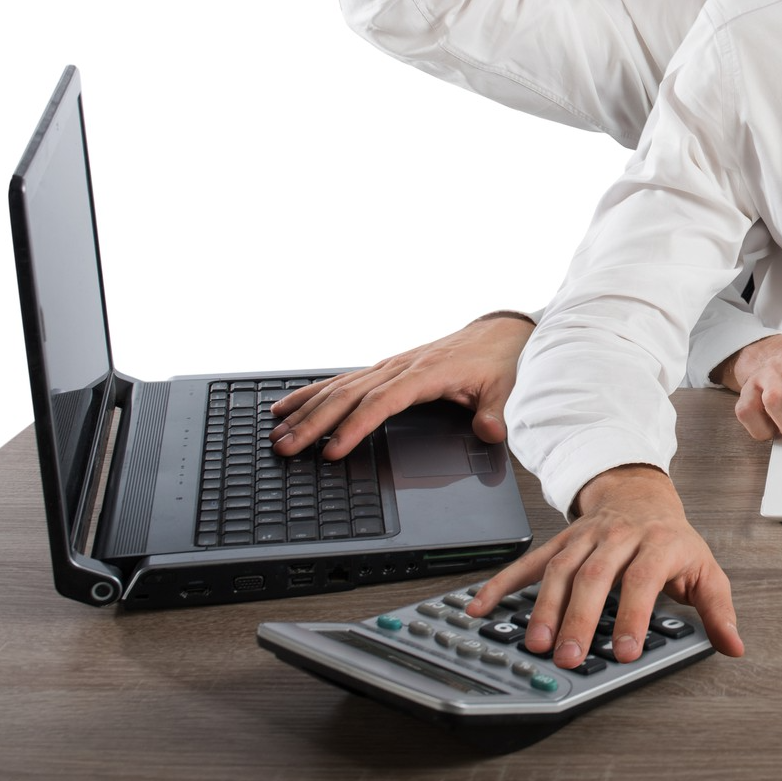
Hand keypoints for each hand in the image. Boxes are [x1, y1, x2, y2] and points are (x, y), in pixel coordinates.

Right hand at [269, 312, 532, 460]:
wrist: (500, 332)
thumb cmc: (499, 361)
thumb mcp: (505, 388)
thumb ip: (494, 412)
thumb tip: (491, 431)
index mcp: (427, 373)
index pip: (383, 402)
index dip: (356, 426)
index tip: (333, 448)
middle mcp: (401, 367)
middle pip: (350, 396)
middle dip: (315, 422)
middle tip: (285, 446)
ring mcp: (390, 366)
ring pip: (339, 387)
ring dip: (306, 409)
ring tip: (276, 430)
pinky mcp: (385, 368)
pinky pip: (343, 380)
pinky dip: (313, 392)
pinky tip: (288, 404)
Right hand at [467, 465, 743, 665]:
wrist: (642, 494)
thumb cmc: (672, 541)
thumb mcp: (704, 569)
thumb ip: (717, 609)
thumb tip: (733, 645)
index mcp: (659, 545)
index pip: (644, 579)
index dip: (633, 614)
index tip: (623, 651)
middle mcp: (620, 538)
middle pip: (595, 575)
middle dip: (580, 617)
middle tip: (569, 655)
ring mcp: (586, 538)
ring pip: (560, 569)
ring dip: (545, 606)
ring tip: (536, 643)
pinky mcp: (561, 541)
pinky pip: (529, 561)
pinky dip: (502, 582)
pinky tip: (482, 605)